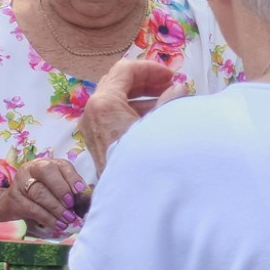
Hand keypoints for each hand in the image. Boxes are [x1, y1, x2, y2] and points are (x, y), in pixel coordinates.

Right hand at [0, 157, 86, 235]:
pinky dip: (48, 218)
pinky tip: (58, 224)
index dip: (72, 177)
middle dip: (61, 189)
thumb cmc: (42, 192)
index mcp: (47, 163)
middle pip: (46, 172)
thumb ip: (70, 189)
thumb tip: (86, 198)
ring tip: (69, 219)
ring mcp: (20, 183)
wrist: (15, 201)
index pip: (61, 165)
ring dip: (56, 208)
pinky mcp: (14, 200)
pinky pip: (33, 209)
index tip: (81, 191)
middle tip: (71, 205)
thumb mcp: (56, 186)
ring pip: (39, 193)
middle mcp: (32, 168)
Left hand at [81, 59, 185, 174]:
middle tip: (168, 85)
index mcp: (104, 103)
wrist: (131, 200)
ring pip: (115, 98)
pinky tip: (153, 118)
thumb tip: (178, 88)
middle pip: (117, 81)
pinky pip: (112, 115)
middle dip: (145, 81)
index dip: (151, 69)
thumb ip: (169, 101)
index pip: (125, 70)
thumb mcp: (160, 125)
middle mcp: (92, 111)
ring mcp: (91, 126)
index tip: (171, 76)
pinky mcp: (95, 140)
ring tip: (165, 100)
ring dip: (140, 95)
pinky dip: (131, 110)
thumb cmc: (145, 159)